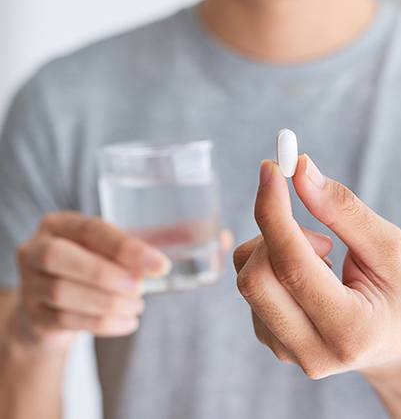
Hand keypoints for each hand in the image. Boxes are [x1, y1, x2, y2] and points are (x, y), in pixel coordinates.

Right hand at [13, 212, 232, 352]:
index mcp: (62, 223)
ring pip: (62, 293)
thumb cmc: (100, 266)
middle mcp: (37, 247)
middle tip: (142, 290)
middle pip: (62, 259)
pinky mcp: (32, 315)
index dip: (125, 248)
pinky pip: (64, 321)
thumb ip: (166, 240)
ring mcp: (29, 283)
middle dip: (108, 275)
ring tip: (138, 307)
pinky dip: (102, 324)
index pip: (91, 229)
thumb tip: (223, 237)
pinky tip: (128, 322)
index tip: (160, 266)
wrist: (54, 304)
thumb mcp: (122, 248)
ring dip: (107, 304)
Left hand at [234, 155, 400, 383]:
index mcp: (350, 331)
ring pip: (248, 279)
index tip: (270, 169)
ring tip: (326, 259)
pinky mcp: (271, 342)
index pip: (292, 266)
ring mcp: (287, 352)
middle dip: (275, 233)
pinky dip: (274, 264)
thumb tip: (300, 171)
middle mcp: (312, 352)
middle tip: (320, 232)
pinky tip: (310, 276)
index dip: (274, 212)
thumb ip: (344, 209)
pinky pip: (251, 287)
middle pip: (256, 278)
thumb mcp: (390, 247)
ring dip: (277, 249)